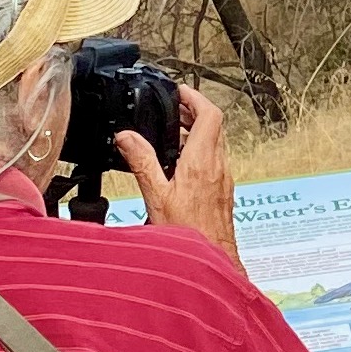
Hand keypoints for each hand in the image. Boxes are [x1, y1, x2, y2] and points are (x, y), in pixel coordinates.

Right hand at [117, 85, 238, 264]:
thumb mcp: (156, 196)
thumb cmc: (188, 235)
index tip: (179, 92)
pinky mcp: (223, 190)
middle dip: (193, 112)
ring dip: (196, 132)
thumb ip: (142, 162)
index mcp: (203, 162)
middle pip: (213, 125)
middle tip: (172, 110)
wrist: (213, 260)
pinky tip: (179, 163)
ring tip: (171, 133)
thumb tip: (126, 137)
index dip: (195, 97)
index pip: (210, 115)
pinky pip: (214, 161)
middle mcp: (219, 166)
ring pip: (215, 143)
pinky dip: (198, 152)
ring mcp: (223, 178)